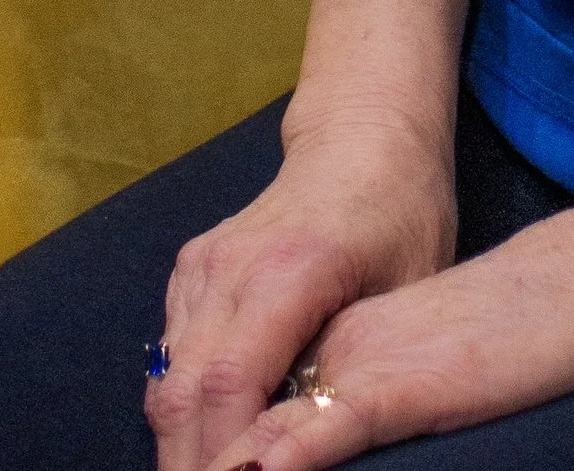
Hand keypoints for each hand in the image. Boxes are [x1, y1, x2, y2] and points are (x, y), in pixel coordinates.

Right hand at [145, 115, 454, 470]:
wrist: (363, 136)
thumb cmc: (401, 212)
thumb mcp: (408, 289)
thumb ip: (361, 367)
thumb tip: (323, 444)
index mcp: (289, 270)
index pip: (230, 385)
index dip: (223, 456)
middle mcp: (230, 267)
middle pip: (181, 394)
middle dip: (187, 467)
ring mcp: (203, 265)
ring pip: (165, 381)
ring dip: (179, 444)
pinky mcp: (192, 268)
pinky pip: (169, 354)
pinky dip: (180, 405)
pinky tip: (207, 440)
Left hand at [195, 73, 573, 467]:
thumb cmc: (522, 323)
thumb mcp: (421, 356)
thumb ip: (354, 387)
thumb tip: (293, 431)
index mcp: (327, 320)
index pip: (222, 388)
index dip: (187, 442)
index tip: (172, 465)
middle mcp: (327, 332)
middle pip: (210, 409)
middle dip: (182, 460)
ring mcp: (356, 353)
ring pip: (242, 429)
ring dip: (207, 464)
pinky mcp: (394, 382)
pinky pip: (306, 436)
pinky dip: (266, 464)